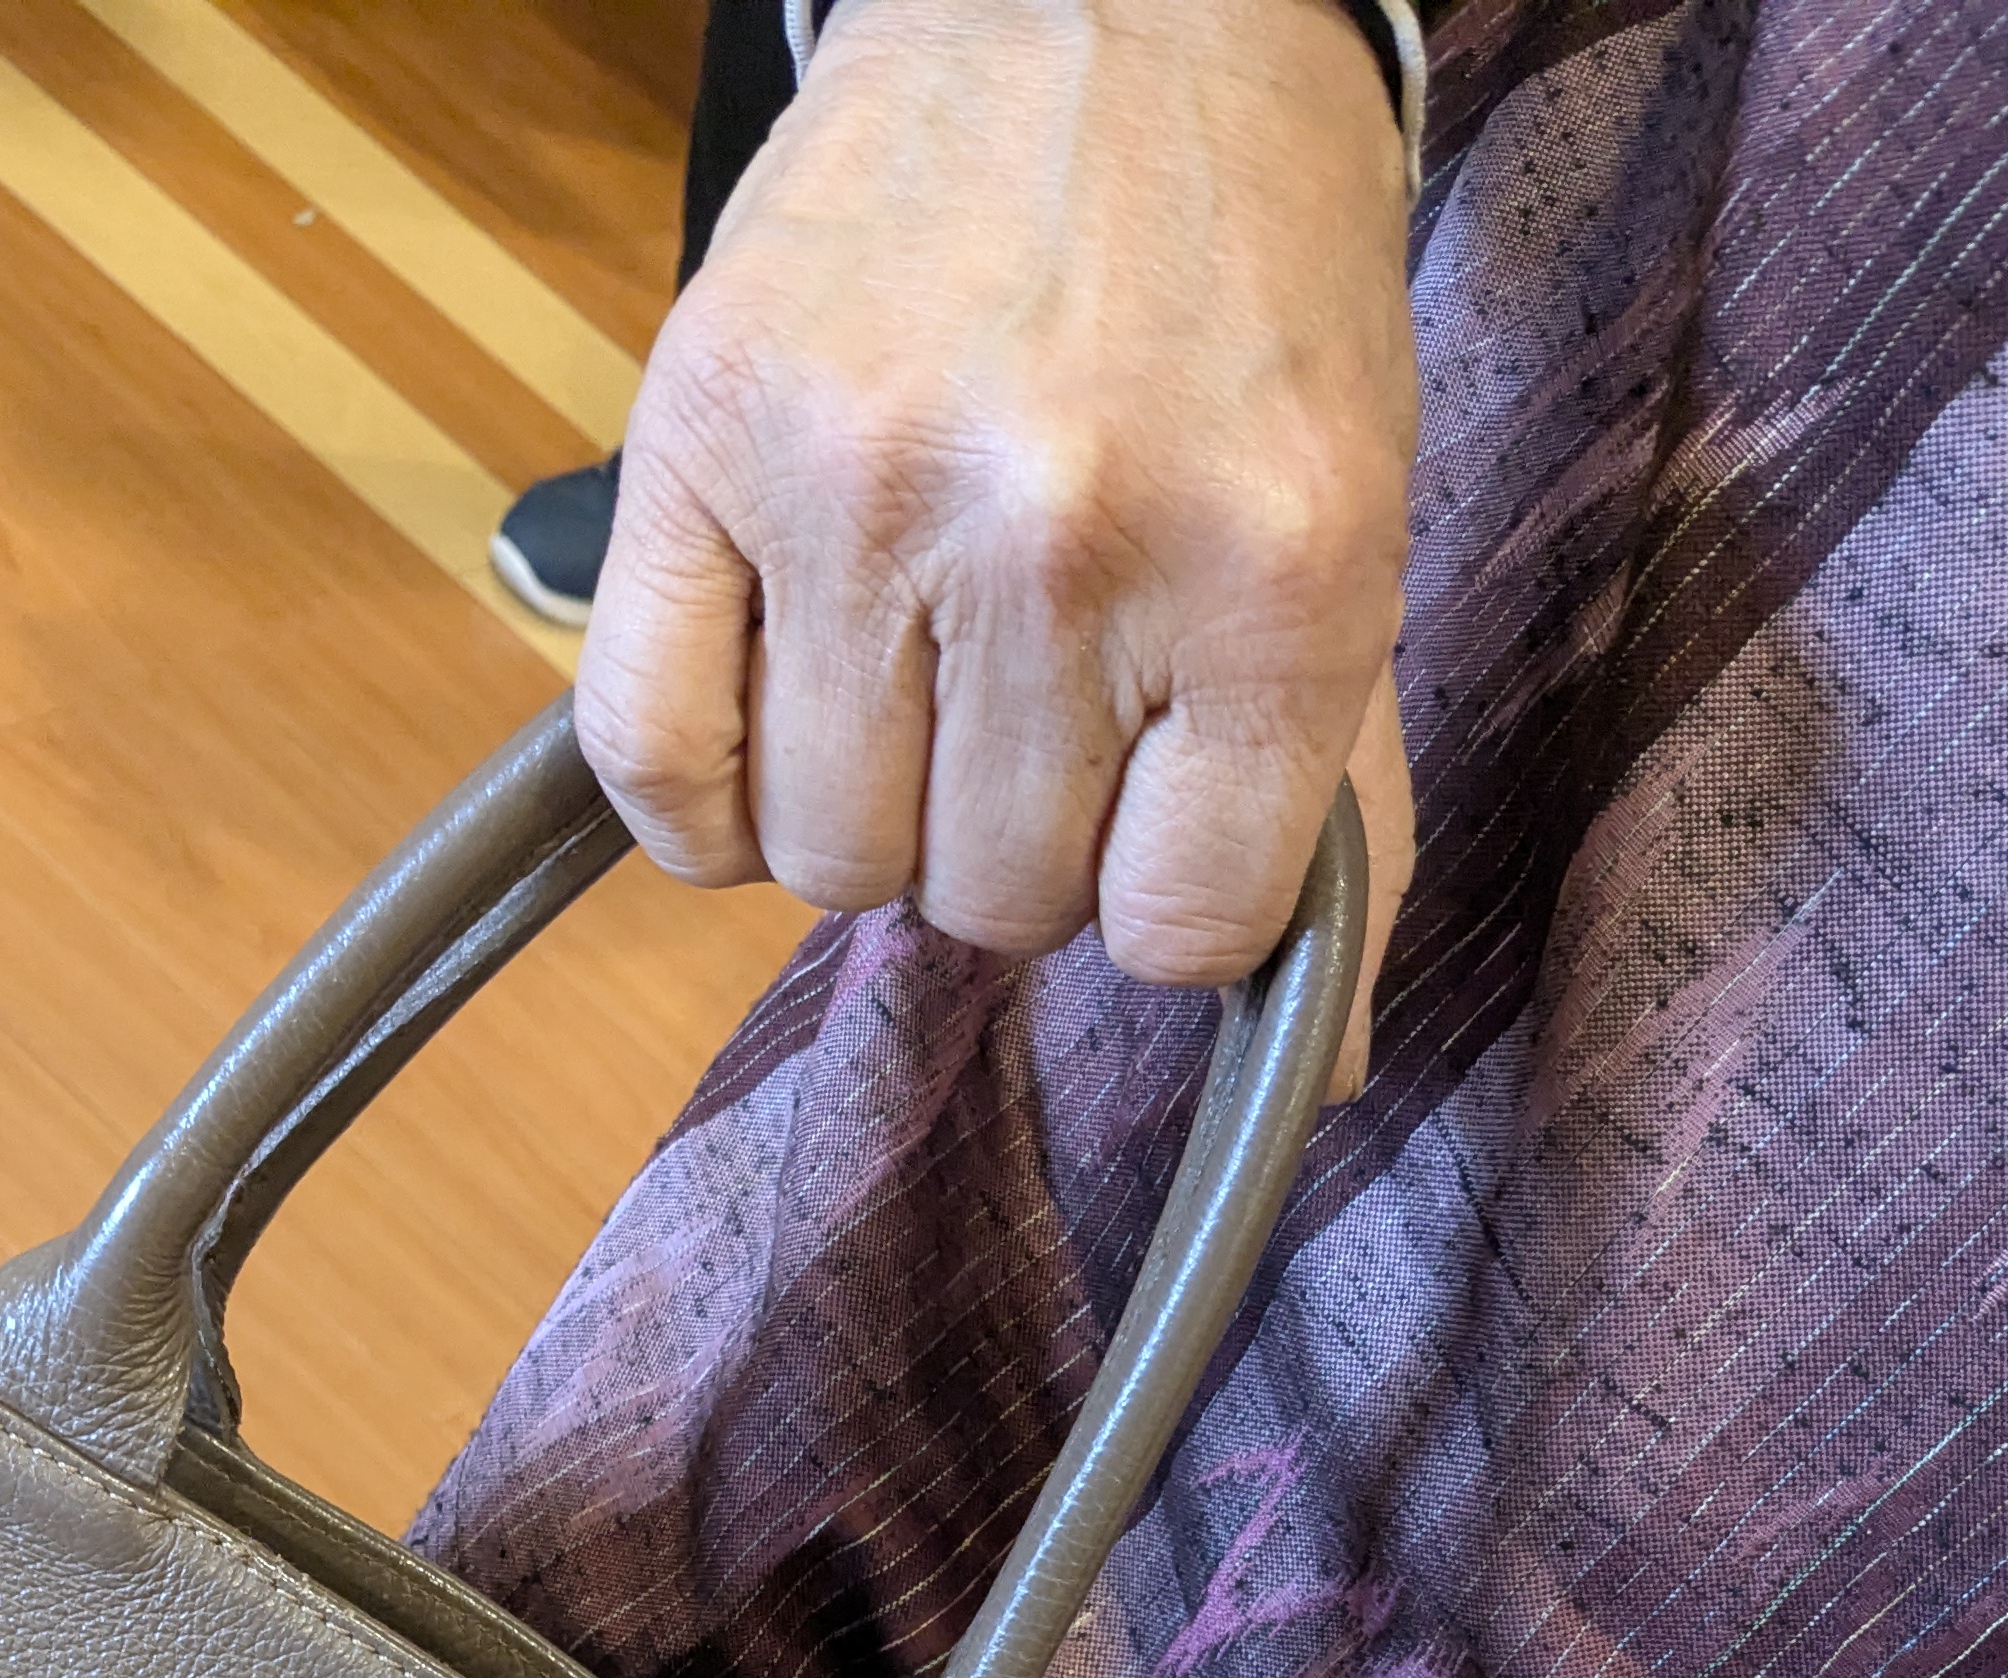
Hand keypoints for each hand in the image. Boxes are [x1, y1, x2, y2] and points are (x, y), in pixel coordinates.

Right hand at [578, 0, 1419, 1042]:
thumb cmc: (1241, 279)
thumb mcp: (1349, 517)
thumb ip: (1333, 790)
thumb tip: (1335, 1066)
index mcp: (1273, 575)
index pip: (1174, 930)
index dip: (1154, 894)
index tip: (1150, 805)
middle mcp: (1068, 539)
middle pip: (991, 903)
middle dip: (1012, 838)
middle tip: (1029, 697)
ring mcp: (870, 487)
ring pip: (830, 860)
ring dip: (869, 809)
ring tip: (912, 671)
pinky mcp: (704, 430)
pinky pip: (659, 758)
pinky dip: (703, 798)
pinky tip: (772, 713)